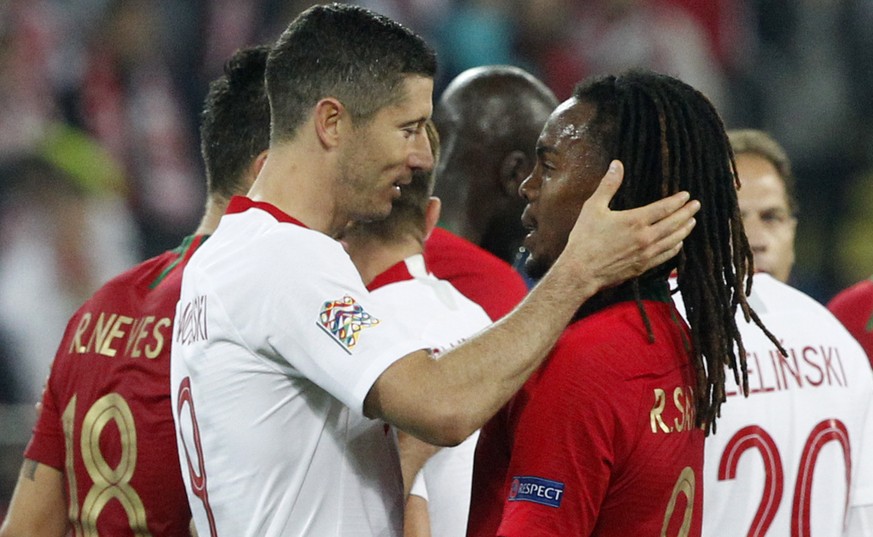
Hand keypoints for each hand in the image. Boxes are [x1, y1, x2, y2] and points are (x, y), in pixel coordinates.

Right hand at [560, 160, 699, 292]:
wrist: (581, 272)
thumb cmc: (585, 239)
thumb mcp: (593, 207)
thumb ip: (608, 185)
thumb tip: (617, 164)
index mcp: (636, 220)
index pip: (665, 208)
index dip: (678, 200)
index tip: (686, 195)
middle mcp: (646, 237)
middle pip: (674, 223)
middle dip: (687, 213)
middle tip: (696, 206)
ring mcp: (646, 254)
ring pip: (674, 240)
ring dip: (685, 230)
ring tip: (692, 222)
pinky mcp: (643, 267)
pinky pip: (666, 256)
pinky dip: (676, 248)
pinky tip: (678, 244)